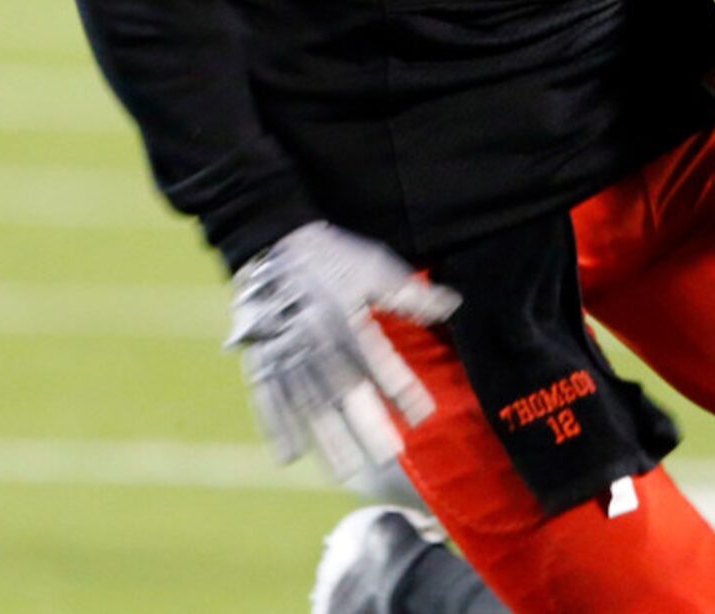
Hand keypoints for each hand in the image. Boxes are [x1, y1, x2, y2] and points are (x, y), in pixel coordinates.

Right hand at [226, 221, 459, 481]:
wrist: (272, 243)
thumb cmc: (330, 257)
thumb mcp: (373, 266)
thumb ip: (408, 294)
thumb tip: (452, 305)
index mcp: (345, 319)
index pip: (379, 361)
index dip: (402, 388)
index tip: (424, 415)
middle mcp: (316, 341)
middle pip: (343, 391)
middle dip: (366, 424)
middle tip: (388, 457)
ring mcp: (286, 354)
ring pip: (307, 404)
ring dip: (326, 439)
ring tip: (345, 471)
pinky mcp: (262, 359)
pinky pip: (267, 399)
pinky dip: (276, 428)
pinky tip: (289, 457)